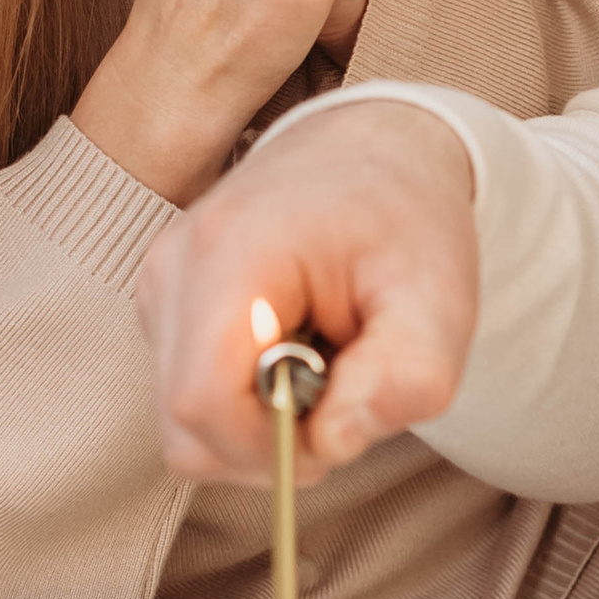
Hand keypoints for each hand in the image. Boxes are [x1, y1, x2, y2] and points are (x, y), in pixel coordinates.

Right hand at [139, 97, 481, 480]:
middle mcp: (174, 265)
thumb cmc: (405, 221)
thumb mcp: (440, 298)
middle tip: (342, 394)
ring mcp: (158, 285)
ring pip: (183, 422)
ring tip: (321, 363)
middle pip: (184, 424)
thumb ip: (405, 379)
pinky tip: (291, 353)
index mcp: (232, 252)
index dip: (270, 449)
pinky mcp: (161, 305)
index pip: (203, 402)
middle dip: (270, 445)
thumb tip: (333, 443)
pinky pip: (189, 399)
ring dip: (259, 426)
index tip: (339, 430)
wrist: (370, 150)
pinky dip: (244, 403)